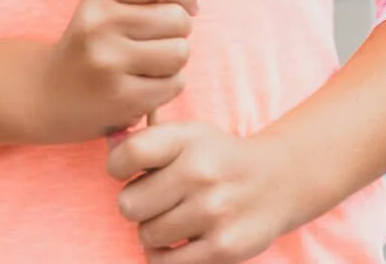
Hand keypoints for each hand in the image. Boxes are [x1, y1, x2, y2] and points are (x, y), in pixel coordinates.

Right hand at [31, 0, 196, 142]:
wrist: (48, 95)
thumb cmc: (90, 44)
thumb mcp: (107, 5)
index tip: (186, 5)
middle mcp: (100, 24)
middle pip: (176, 17)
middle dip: (180, 30)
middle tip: (161, 39)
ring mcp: (109, 62)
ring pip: (179, 52)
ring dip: (175, 59)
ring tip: (153, 62)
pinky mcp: (121, 97)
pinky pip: (174, 84)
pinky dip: (169, 85)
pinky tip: (146, 84)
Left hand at [107, 121, 295, 261]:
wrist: (276, 182)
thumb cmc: (217, 159)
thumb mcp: (188, 136)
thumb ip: (147, 142)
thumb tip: (109, 154)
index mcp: (188, 139)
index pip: (128, 154)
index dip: (118, 167)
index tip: (129, 172)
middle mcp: (201, 172)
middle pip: (128, 204)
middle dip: (137, 206)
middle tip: (157, 201)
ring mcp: (213, 211)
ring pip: (147, 236)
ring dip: (154, 231)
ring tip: (175, 218)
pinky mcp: (222, 248)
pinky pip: (165, 263)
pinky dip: (164, 256)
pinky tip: (179, 241)